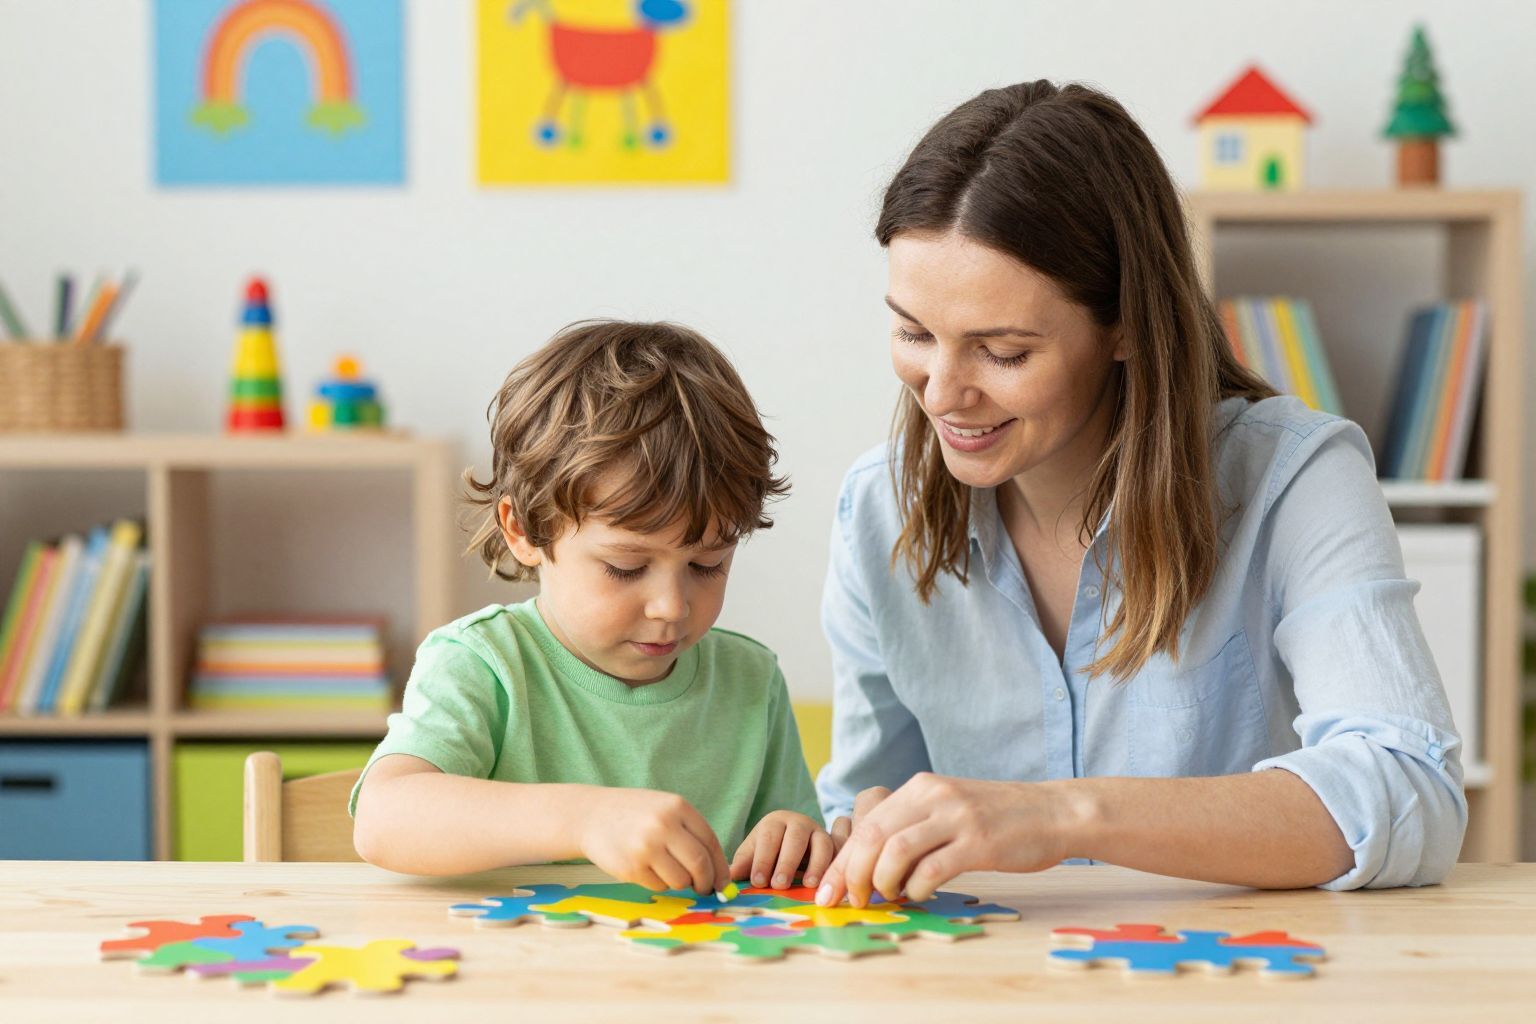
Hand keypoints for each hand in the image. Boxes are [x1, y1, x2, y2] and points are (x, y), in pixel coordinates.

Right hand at [577, 788, 731, 894]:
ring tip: (668, 870)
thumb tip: (718, 871)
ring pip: (680, 880)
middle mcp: (663, 825)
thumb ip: (691, 833)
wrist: (592, 815)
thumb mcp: (666, 809)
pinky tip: (647, 868)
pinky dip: (659, 883)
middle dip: (706, 882)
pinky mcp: (631, 868)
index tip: (722, 881)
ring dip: (680, 883)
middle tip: (704, 888)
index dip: (720, 867)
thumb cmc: (636, 814)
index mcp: (678, 807)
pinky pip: (659, 886)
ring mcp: (646, 847)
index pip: (710, 843)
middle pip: (700, 865)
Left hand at [730, 811, 834, 888]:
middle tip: (779, 885)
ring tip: (809, 885)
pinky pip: (839, 854)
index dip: (763, 859)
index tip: (757, 882)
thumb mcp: (753, 855)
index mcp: (775, 822)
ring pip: (821, 843)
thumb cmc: (769, 852)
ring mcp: (820, 832)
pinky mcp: (836, 845)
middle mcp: (799, 822)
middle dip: (787, 862)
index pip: (768, 838)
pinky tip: (829, 885)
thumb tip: (727, 879)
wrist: (793, 843)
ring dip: (816, 864)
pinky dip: (835, 867)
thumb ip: (742, 866)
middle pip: (795, 838)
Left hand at [815, 774, 1076, 906]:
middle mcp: (933, 796)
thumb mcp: (948, 808)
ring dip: (882, 881)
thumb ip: (913, 826)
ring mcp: (956, 818)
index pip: (867, 824)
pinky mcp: (978, 843)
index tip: (827, 890)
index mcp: (921, 787)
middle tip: (850, 902)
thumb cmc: (997, 819)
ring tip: (886, 897)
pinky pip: (932, 870)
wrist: (1052, 812)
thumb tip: (868, 866)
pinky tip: (919, 895)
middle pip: (873, 835)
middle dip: (852, 874)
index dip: (843, 860)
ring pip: (896, 850)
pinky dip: (916, 888)